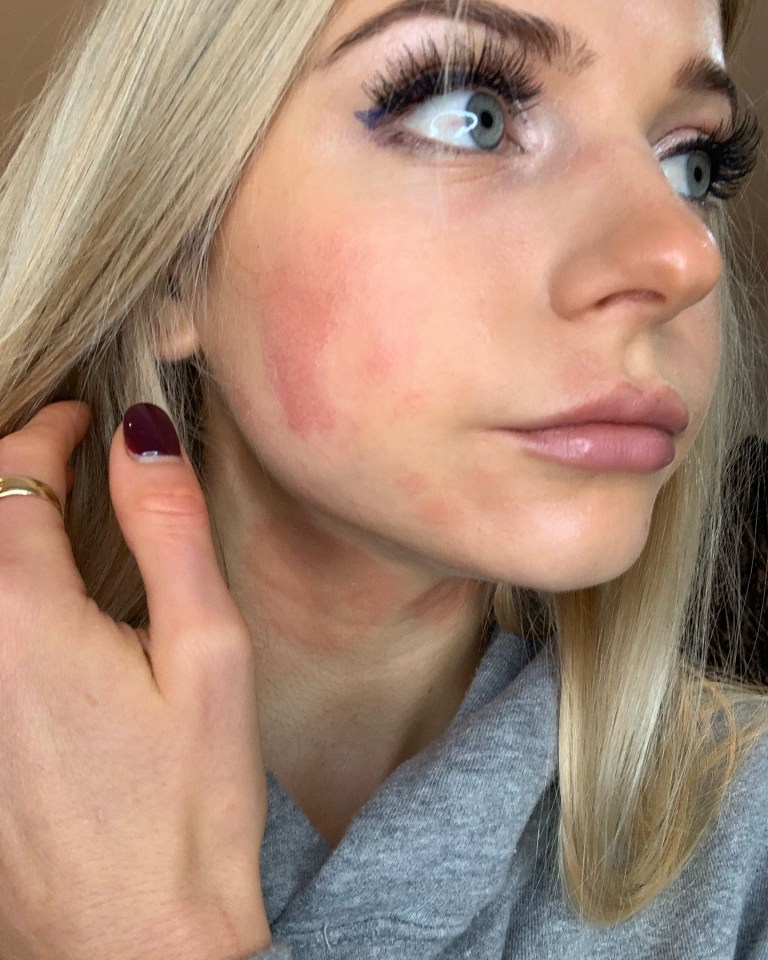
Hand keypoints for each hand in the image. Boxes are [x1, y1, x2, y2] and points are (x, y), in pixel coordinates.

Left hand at [0, 402, 271, 959]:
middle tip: (60, 454)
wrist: (131, 944)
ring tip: (45, 514)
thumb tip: (143, 434)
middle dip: (8, 470)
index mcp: (23, 616)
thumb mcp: (207, 652)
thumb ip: (169, 531)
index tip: (78, 418)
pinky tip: (34, 606)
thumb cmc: (186, 804)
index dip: (46, 433)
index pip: (11, 478)